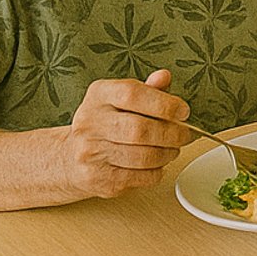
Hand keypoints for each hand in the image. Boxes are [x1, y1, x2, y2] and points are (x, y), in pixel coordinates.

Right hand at [57, 69, 190, 198]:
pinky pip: (139, 177)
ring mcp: (90, 153)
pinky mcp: (97, 178)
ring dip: (168, 154)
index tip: (183, 111)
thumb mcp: (123, 98)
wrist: (70, 158)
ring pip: (143, 156)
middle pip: (140, 130)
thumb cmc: (106, 124)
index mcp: (99, 95)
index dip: (164, 104)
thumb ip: (148, 89)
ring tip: (173, 148)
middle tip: (185, 134)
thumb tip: (164, 77)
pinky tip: (156, 164)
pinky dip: (156, 171)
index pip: (133, 94)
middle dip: (172, 134)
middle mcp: (90, 123)